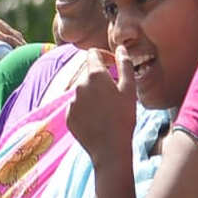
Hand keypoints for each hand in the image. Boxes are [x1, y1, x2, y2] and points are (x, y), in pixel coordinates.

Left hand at [66, 47, 135, 162]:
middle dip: (101, 78)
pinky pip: (77, 106)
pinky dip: (87, 108)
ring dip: (94, 94)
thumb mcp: (129, 89)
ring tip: (108, 110)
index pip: (92, 54)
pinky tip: (99, 119)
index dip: (104, 56)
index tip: (113, 63)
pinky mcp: (68, 116)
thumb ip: (125, 65)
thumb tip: (121, 48)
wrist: (110, 148)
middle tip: (116, 93)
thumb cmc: (123, 117)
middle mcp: (78, 86)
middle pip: (88, 74)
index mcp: (94, 75)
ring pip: (83, 91)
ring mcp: (71, 102)